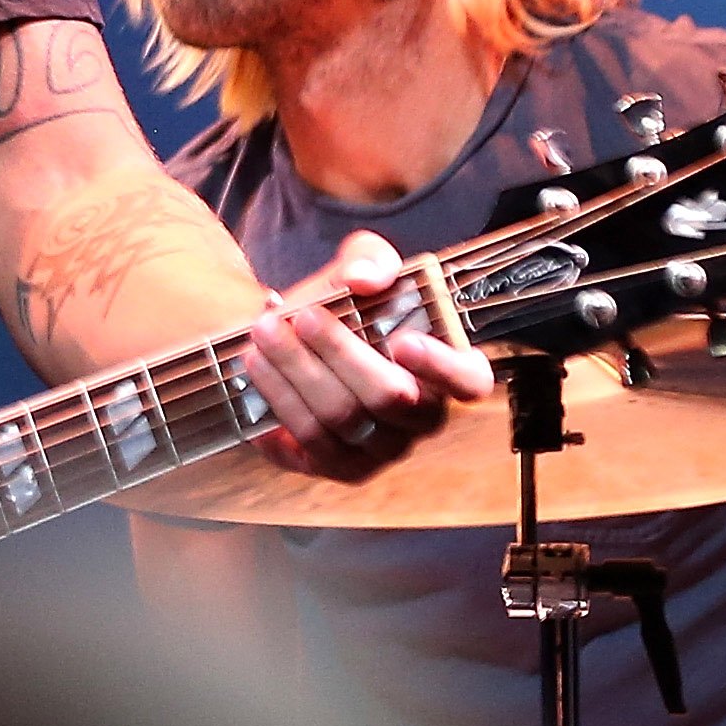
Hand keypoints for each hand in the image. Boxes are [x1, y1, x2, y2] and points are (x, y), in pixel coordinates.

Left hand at [243, 231, 492, 480]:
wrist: (290, 333)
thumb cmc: (340, 304)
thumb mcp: (359, 265)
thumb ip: (370, 258)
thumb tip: (363, 279)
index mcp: (445, 371)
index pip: (470, 382)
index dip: (442, 366)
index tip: (403, 339)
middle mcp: (420, 418)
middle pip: (389, 397)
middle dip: (340, 354)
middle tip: (300, 317)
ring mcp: (381, 450)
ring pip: (342, 419)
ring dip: (297, 373)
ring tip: (263, 333)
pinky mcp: (339, 466)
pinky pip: (310, 444)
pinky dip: (279, 403)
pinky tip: (256, 371)